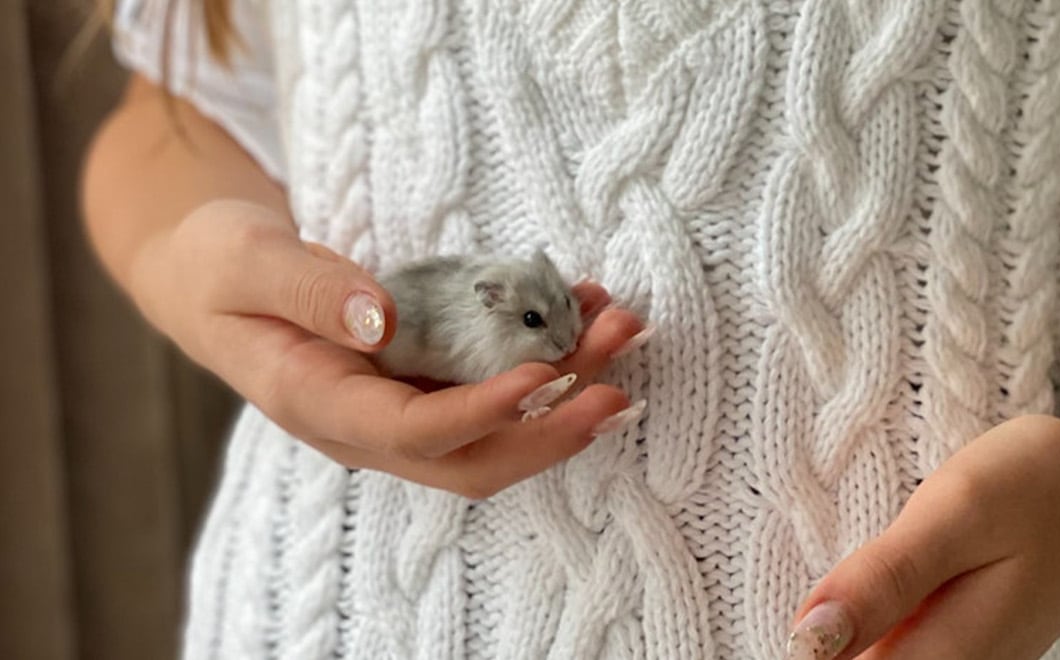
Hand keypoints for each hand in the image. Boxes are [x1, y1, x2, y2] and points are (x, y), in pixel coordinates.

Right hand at [131, 198, 646, 498]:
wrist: (213, 283)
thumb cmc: (220, 269)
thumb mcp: (245, 263)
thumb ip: (307, 288)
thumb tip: (382, 317)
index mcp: (319, 404)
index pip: (413, 434)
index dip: (482, 414)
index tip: (543, 376)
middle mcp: (369, 428)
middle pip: (476, 458)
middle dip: (553, 425)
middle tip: (619, 377)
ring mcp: (402, 414)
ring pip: (500, 432)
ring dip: (567, 389)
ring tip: (621, 328)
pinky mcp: (425, 388)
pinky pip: (496, 391)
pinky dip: (550, 361)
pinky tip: (585, 314)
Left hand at [785, 414, 1059, 659]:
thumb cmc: (1045, 486)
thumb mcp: (960, 511)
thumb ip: (884, 579)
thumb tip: (807, 640)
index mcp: (949, 653)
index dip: (809, 650)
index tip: (802, 612)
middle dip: (828, 636)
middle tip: (826, 576)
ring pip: (880, 654)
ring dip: (853, 624)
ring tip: (865, 571)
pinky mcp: (965, 642)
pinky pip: (899, 643)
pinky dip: (876, 618)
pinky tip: (878, 582)